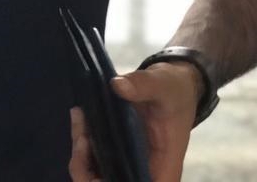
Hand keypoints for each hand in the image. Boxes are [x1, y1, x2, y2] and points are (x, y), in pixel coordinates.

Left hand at [68, 62, 201, 180]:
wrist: (175, 83)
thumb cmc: (175, 90)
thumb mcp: (162, 84)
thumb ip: (143, 85)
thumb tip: (117, 85)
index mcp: (162, 170)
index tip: (95, 170)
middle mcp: (146, 173)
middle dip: (88, 168)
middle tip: (82, 136)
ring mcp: (130, 162)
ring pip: (98, 173)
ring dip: (82, 153)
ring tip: (80, 120)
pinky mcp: (119, 149)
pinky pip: (96, 156)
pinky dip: (84, 142)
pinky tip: (80, 118)